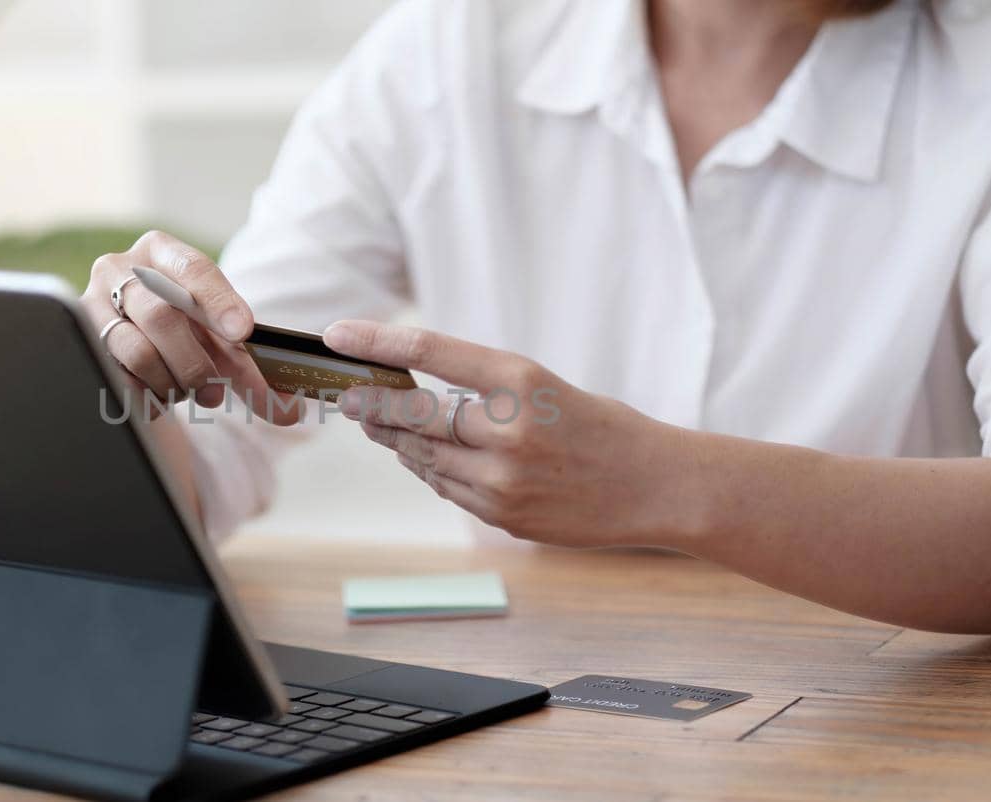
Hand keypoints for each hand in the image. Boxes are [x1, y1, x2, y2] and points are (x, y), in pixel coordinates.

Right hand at [82, 231, 300, 423]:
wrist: (139, 339)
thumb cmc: (187, 332)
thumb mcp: (221, 342)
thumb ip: (255, 372)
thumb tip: (291, 412)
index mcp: (162, 252)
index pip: (193, 269)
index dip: (219, 301)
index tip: (244, 332)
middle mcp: (120, 268)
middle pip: (161, 315)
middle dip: (195, 363)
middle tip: (215, 394)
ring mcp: (92, 303)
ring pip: (136, 350)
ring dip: (171, 383)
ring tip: (190, 395)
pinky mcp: (78, 341)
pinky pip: (114, 377)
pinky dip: (145, 395)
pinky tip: (160, 396)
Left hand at [324, 320, 704, 546]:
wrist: (655, 488)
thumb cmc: (599, 427)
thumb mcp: (542, 386)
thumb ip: (481, 390)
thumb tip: (411, 397)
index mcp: (522, 381)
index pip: (429, 351)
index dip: (375, 341)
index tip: (335, 335)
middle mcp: (508, 430)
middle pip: (412, 416)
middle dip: (372, 406)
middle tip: (347, 396)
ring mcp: (503, 481)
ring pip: (423, 458)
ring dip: (397, 441)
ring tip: (379, 423)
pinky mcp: (503, 516)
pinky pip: (447, 489)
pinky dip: (429, 470)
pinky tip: (422, 457)